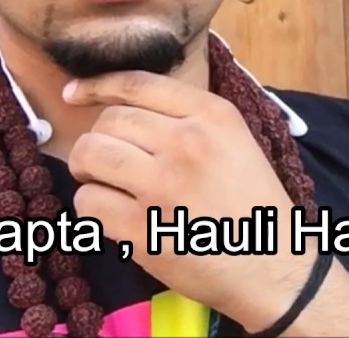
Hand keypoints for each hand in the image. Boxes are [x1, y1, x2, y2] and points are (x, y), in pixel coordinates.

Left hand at [62, 71, 312, 330]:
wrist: (273, 265)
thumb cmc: (254, 204)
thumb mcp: (237, 142)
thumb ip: (191, 119)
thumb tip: (127, 108)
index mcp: (213, 115)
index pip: (137, 84)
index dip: (96, 85)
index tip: (74, 93)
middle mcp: (186, 141)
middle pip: (108, 121)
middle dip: (99, 140)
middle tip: (109, 162)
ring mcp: (162, 185)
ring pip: (90, 155)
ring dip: (88, 170)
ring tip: (106, 185)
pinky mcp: (142, 227)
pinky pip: (89, 203)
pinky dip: (93, 209)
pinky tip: (114, 216)